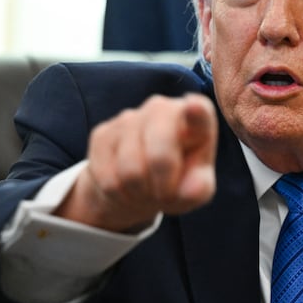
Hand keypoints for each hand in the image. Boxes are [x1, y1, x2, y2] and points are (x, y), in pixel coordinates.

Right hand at [55, 93, 217, 231]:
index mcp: (197, 118)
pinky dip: (119, 193)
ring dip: (139, 192)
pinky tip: (127, 186)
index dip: (196, 111)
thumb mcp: (196, 190)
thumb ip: (199, 189)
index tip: (194, 107)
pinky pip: (108, 177)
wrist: (140, 185)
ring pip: (130, 170)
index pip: (199, 110)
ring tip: (146, 189)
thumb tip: (190, 191)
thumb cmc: (178, 181)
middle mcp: (162, 108)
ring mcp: (129, 118)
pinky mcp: (103, 133)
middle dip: (163, 186)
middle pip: (160, 155)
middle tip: (165, 194)